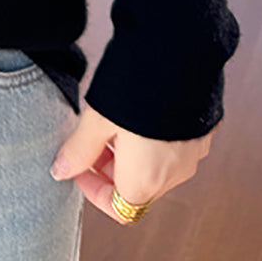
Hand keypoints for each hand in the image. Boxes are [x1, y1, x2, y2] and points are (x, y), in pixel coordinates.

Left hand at [49, 103, 217, 223]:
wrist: (179, 54)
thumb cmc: (134, 89)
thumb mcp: (96, 119)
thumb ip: (78, 150)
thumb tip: (59, 171)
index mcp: (146, 179)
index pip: (118, 208)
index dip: (93, 190)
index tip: (79, 166)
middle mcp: (174, 175)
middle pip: (137, 189)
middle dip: (110, 170)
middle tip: (92, 140)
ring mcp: (192, 155)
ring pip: (156, 170)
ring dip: (132, 157)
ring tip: (113, 122)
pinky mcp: (202, 135)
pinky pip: (173, 150)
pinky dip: (153, 143)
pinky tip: (138, 112)